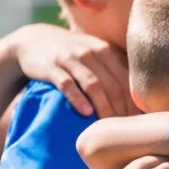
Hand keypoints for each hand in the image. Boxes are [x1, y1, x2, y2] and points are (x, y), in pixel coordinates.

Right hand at [13, 24, 137, 117]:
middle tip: (123, 128)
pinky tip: (86, 113)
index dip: (132, 101)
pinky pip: (67, 84)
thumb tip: (134, 95)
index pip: (124, 79)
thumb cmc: (69, 53)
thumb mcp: (92, 52)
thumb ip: (111, 68)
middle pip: (112, 84)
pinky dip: (77, 99)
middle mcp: (89, 53)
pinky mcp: (51, 67)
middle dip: (120, 108)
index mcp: (103, 50)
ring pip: (93, 85)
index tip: (135, 120)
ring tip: (108, 125)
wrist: (33, 40)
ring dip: (103, 106)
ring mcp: (70, 59)